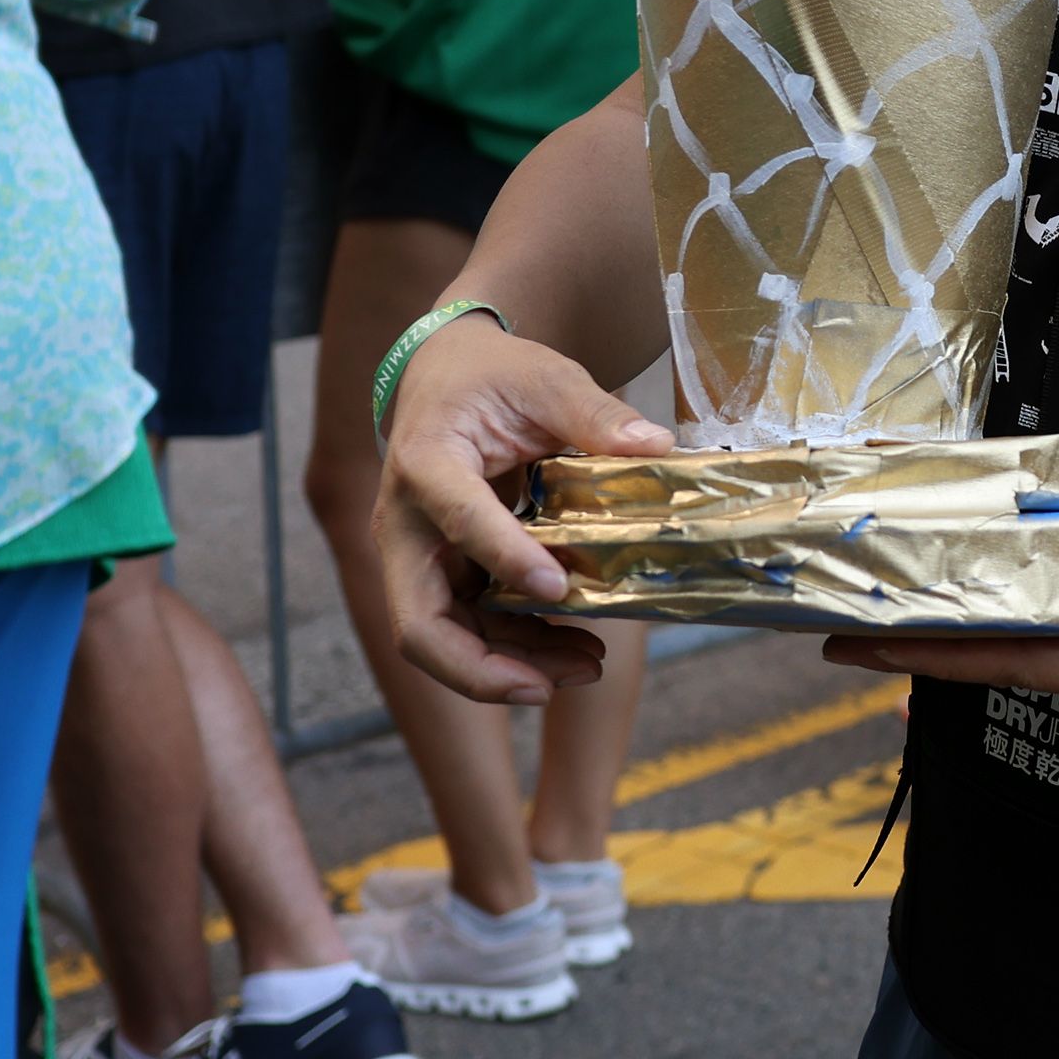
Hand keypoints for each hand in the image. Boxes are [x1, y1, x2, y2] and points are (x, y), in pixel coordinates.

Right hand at [373, 318, 672, 705]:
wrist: (448, 374)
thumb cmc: (493, 374)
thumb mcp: (546, 376)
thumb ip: (593, 411)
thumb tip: (654, 446)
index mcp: (426, 462)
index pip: (458, 518)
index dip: (505, 556)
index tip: (558, 585)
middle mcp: (405, 524)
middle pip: (420, 623)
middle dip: (483, 667)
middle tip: (553, 685)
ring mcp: (419, 557)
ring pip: (445, 639)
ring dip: (511, 666)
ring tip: (590, 667)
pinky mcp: (444, 573)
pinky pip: (471, 625)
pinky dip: (518, 646)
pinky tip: (575, 649)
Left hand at [823, 543, 1058, 711]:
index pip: (999, 661)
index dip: (921, 653)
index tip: (850, 644)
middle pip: (987, 660)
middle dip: (911, 644)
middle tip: (832, 620)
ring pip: (1009, 648)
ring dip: (946, 631)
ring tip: (879, 610)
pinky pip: (1042, 632)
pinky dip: (994, 616)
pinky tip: (972, 598)